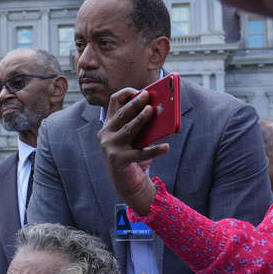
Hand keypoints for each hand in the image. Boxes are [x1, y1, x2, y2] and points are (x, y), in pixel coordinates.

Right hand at [97, 88, 167, 215]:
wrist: (125, 182)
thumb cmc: (133, 154)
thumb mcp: (136, 137)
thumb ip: (142, 124)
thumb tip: (159, 111)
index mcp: (109, 124)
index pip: (114, 102)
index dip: (126, 93)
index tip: (140, 91)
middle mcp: (106, 134)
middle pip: (122, 114)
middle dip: (135, 103)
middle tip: (148, 96)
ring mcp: (110, 147)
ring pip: (128, 129)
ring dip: (141, 119)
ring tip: (153, 111)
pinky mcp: (119, 160)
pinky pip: (140, 154)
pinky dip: (155, 150)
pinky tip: (166, 147)